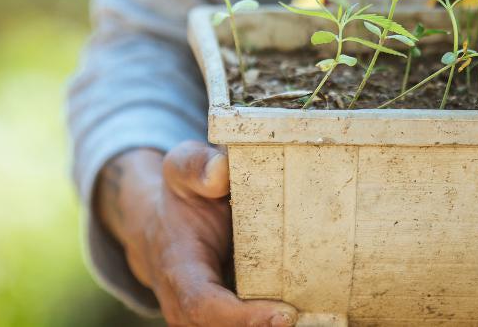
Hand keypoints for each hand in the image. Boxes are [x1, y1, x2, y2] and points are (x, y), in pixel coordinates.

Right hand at [96, 141, 296, 326]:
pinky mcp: (220, 324)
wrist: (163, 229)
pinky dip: (272, 324)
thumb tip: (221, 172)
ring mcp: (200, 322)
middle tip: (310, 317)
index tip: (286, 313)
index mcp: (179, 269)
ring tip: (315, 317)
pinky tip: (310, 315)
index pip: (203, 305)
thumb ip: (196, 166)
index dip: (243, 317)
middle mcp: (184, 306)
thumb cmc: (181, 199)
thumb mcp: (181, 171)